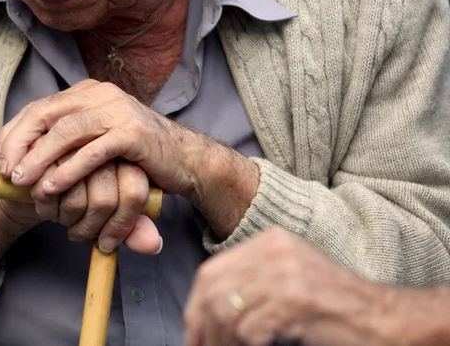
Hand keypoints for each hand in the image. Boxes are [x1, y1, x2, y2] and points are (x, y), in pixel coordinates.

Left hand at [0, 79, 258, 241]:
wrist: (185, 159)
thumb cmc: (133, 155)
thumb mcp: (95, 138)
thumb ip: (65, 139)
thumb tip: (20, 155)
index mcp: (87, 91)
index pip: (39, 107)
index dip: (13, 132)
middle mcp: (100, 94)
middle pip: (46, 115)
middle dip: (19, 144)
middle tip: (5, 171)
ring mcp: (117, 111)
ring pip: (66, 132)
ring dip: (39, 159)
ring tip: (22, 182)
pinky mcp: (132, 133)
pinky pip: (92, 152)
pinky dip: (68, 171)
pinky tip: (52, 187)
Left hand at [183, 228, 395, 345]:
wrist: (385, 318)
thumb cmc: (336, 306)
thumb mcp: (289, 276)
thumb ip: (251, 282)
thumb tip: (206, 309)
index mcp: (268, 241)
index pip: (211, 271)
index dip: (195, 305)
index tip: (191, 331)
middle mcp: (274, 250)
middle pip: (213, 290)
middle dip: (201, 326)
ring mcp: (285, 272)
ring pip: (226, 312)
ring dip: (220, 341)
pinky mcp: (296, 299)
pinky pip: (248, 328)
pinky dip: (243, 345)